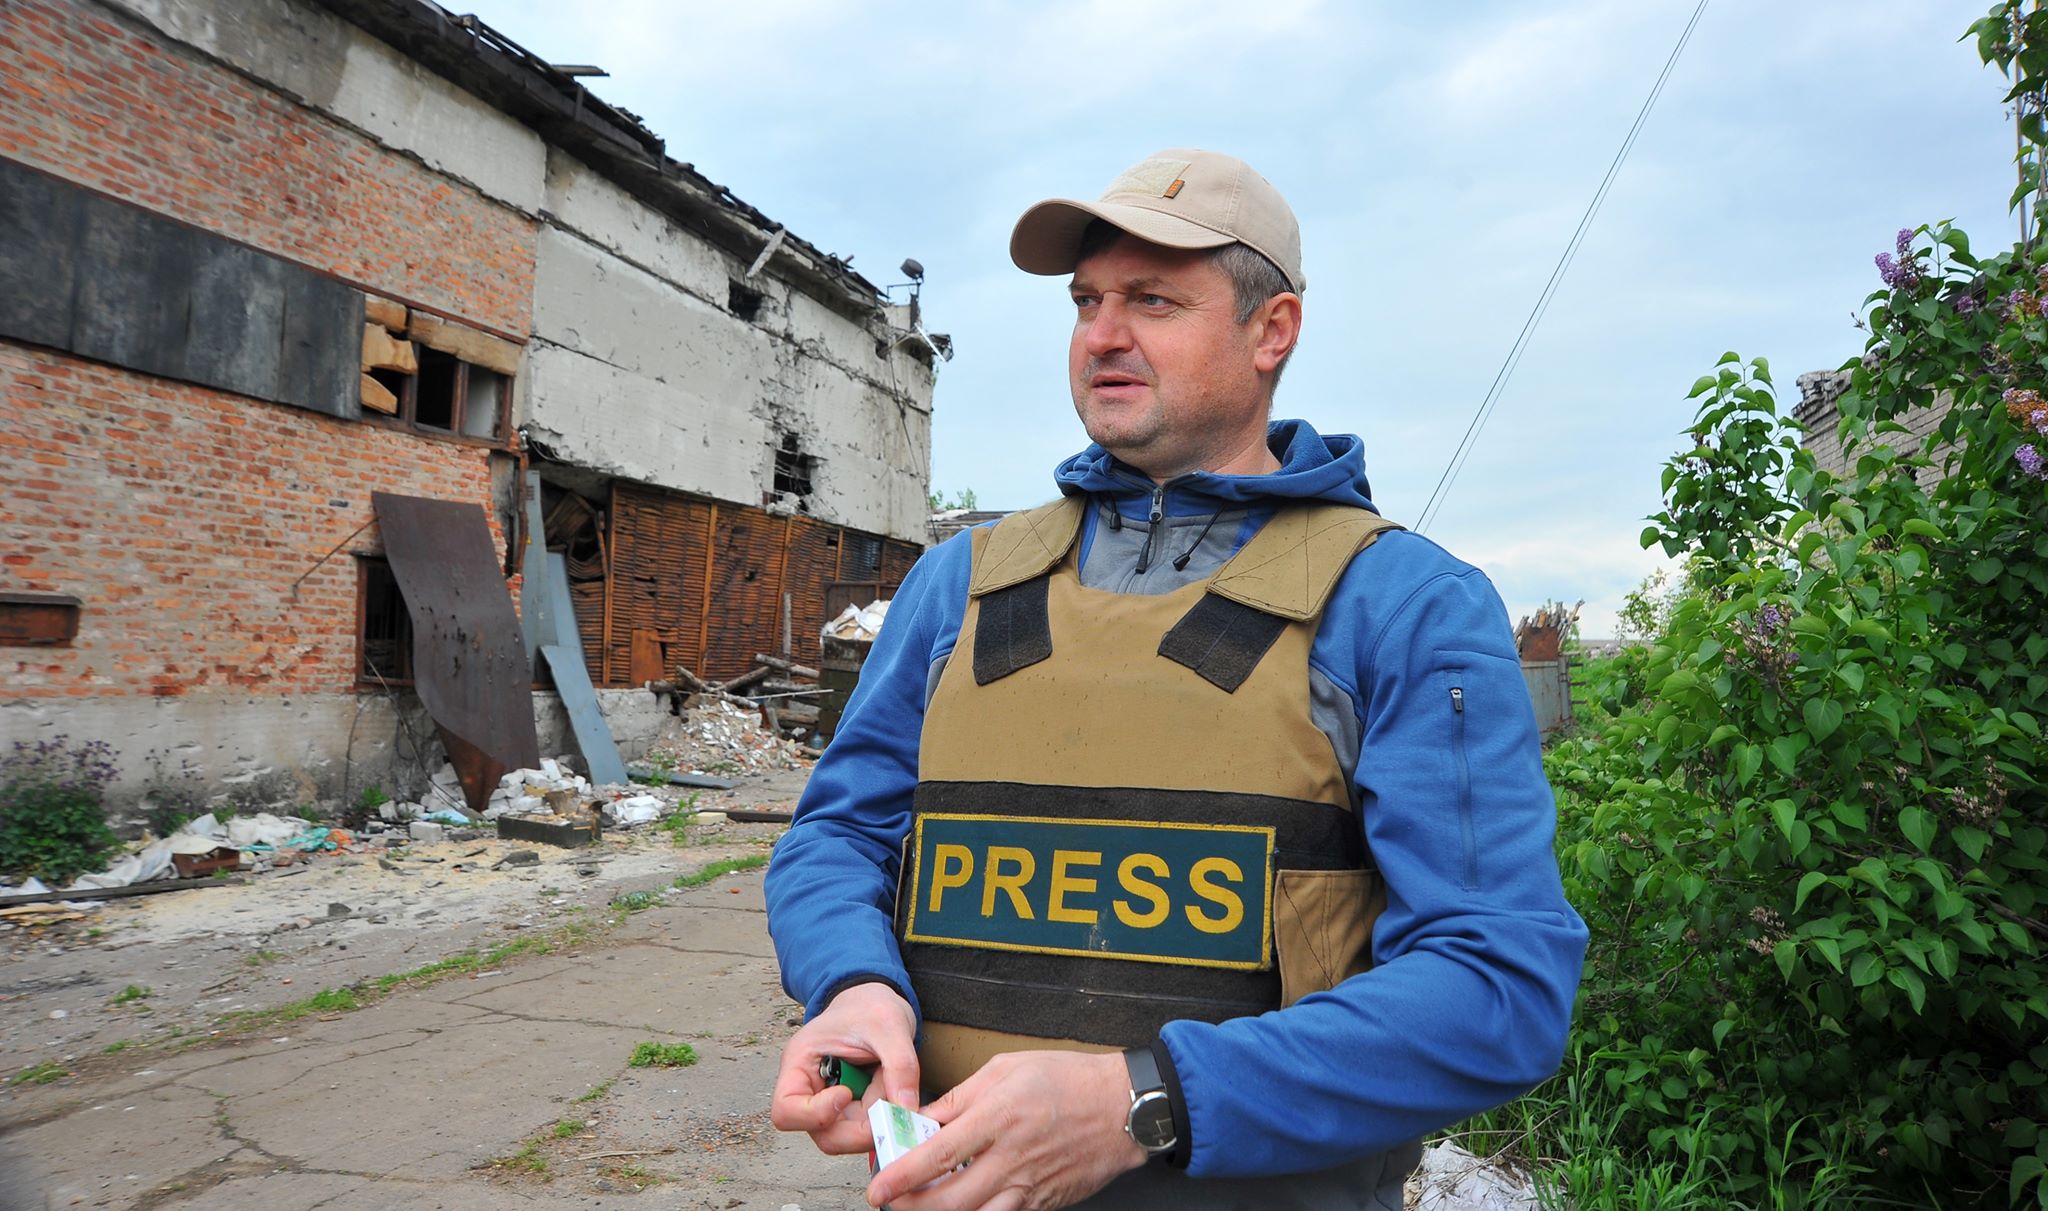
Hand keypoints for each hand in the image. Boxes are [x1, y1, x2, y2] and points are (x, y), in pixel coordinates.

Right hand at [770, 982, 920, 1154]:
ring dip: (877, 1121)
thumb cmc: (869, 1006)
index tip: (846, 1094)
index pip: (787, 1111)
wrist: (876, 1003)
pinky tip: (896, 1092)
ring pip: (848, 1136)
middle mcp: (810, 1090)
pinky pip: (867, 1128)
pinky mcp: (853, 1110)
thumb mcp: (888, 1025)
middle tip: (889, 1112)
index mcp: (799, 1064)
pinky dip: (886, 1118)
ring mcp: (832, 1104)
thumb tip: (907, 1110)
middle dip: (859, 1130)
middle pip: (822, 1134)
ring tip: (891, 1085)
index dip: (816, 1114)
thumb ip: (900, 1065)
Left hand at [865, 1049, 1145, 1210]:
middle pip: (949, 1200)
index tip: (877, 1186)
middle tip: (889, 1201)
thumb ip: (960, 1098)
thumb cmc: (1067, 1078)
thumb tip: (922, 1120)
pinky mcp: (1044, 1203)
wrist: (1124, 1107)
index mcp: (997, 1117)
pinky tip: (964, 1206)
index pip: (937, 1155)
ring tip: (921, 1206)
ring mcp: (1029, 1186)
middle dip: (911, 1207)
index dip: (901, 1175)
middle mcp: (1011, 1158)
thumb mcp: (1006, 1069)